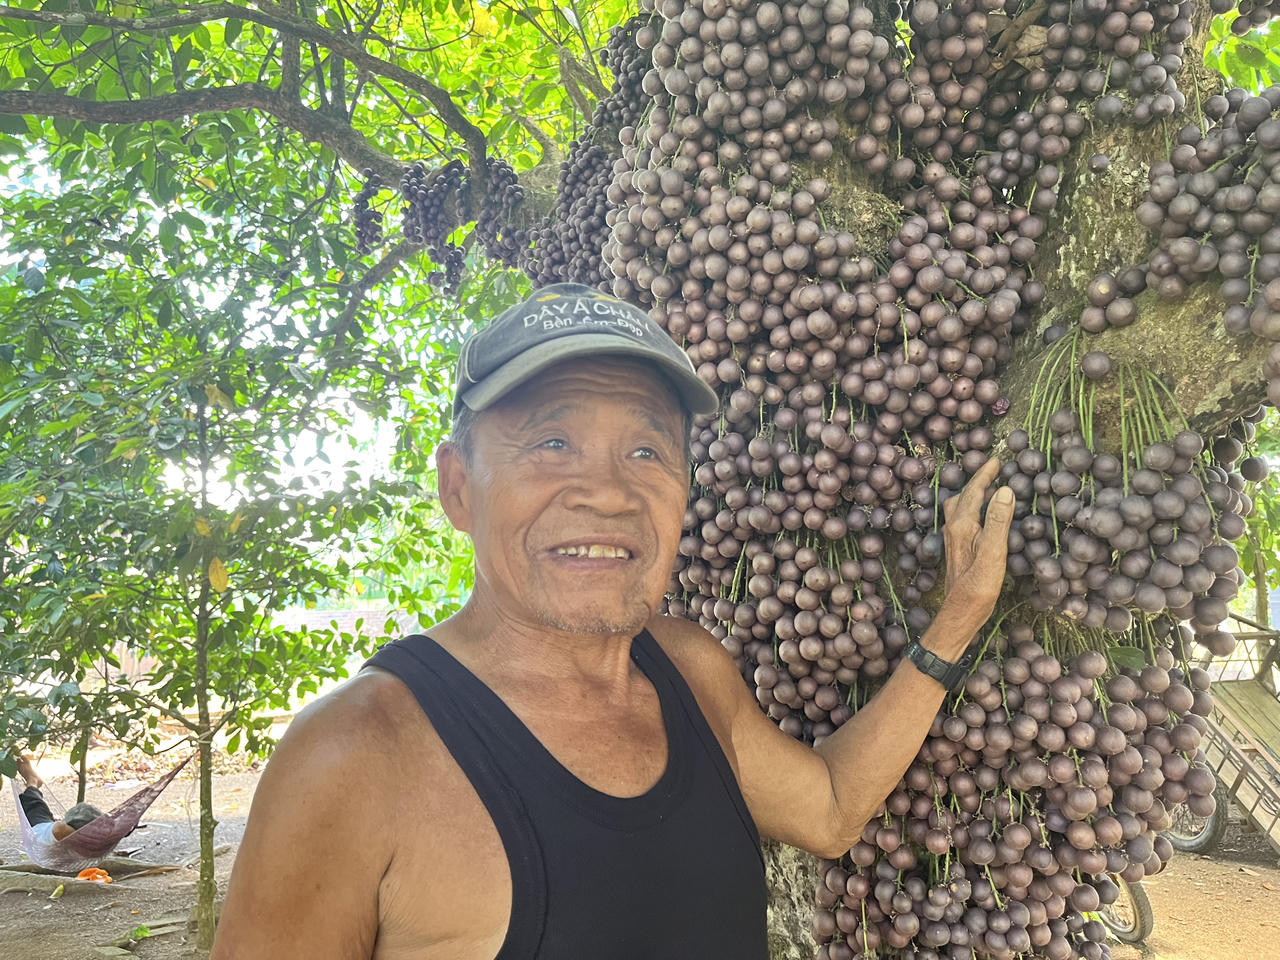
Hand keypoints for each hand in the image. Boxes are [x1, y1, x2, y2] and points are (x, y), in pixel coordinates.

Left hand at [939, 458, 1014, 634]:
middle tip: (993, 472)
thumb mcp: (994, 552)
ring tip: (989, 490)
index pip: (974, 491)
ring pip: (960, 509)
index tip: (996, 461)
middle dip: (977, 482)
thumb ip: (998, 520)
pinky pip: (963, 521)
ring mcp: (953, 540)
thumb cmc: (979, 586)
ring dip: (973, 496)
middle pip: (963, 497)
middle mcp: (954, 529)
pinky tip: (983, 519)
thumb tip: (1004, 490)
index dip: (985, 475)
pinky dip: (974, 510)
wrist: (961, 613)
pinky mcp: (958, 551)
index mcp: (962, 525)